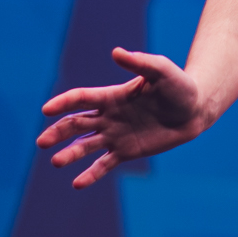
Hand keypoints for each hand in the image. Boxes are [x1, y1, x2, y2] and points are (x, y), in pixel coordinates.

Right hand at [36, 48, 205, 188]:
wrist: (194, 110)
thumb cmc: (179, 85)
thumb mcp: (161, 70)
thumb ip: (139, 62)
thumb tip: (116, 52)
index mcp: (112, 95)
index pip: (81, 98)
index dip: (63, 103)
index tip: (46, 110)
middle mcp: (109, 116)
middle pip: (76, 124)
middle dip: (58, 132)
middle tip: (42, 142)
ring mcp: (115, 134)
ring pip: (85, 146)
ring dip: (70, 154)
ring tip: (56, 162)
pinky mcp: (126, 151)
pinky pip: (104, 164)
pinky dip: (90, 174)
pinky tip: (77, 184)